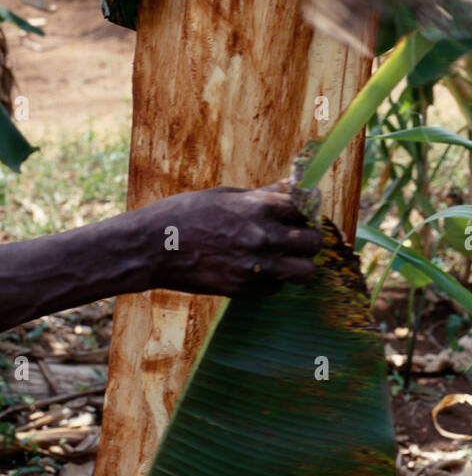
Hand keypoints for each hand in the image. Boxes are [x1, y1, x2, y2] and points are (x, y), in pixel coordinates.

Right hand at [133, 182, 322, 297]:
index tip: (301, 213)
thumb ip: (263, 195)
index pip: (307, 207)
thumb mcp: (226, 194)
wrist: (152, 247)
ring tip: (286, 260)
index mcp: (260, 207)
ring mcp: (256, 265)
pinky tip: (258, 271)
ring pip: (305, 272)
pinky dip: (273, 281)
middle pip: (314, 241)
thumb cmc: (185, 213)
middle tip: (298, 239)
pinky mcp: (243, 289)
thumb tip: (290, 186)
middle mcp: (264, 236)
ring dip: (299, 265)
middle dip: (310, 239)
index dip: (307, 210)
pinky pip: (276, 288)